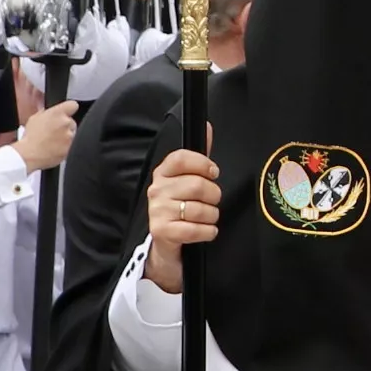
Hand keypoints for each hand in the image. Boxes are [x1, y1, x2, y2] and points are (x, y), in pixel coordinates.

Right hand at [16, 99, 79, 172]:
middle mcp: (66, 123)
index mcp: (57, 113)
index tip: (67, 112)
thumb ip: (46, 113)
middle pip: (72, 122)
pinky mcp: (71, 148)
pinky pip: (71, 145)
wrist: (29, 154)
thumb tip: (49, 111)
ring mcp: (70, 136)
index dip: (69, 109)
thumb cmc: (30, 137)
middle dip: (65, 126)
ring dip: (66, 137)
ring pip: (72, 134)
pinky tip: (55, 148)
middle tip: (55, 132)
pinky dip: (65, 147)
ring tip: (53, 141)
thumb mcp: (35, 118)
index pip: (73, 105)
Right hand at [145, 146, 222, 291]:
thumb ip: (199, 158)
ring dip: (212, 216)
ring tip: (207, 218)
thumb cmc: (180, 208)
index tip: (213, 172)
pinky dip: (208, 232)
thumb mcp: (187, 181)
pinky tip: (205, 231)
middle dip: (214, 195)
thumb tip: (208, 127)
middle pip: (197, 185)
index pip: (181, 158)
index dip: (202, 164)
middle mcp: (157, 190)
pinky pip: (195, 229)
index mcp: (163, 173)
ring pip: (200, 209)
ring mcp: (157, 211)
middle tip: (212, 201)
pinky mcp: (162, 232)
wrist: (166, 243)